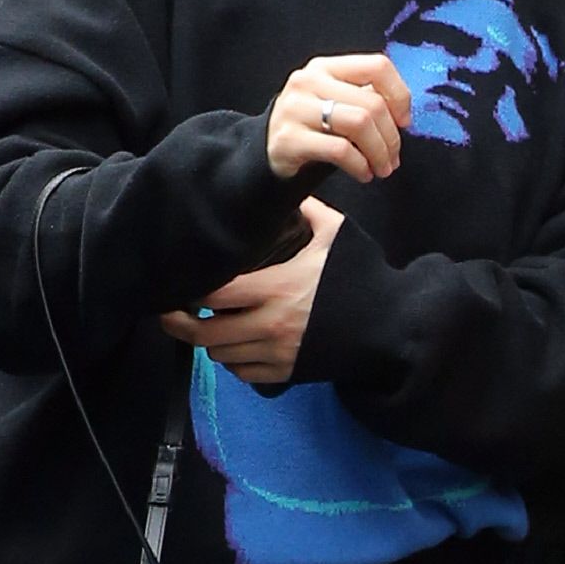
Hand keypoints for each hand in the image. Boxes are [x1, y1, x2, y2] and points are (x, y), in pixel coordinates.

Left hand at [160, 198, 344, 384]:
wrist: (391, 325)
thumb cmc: (362, 276)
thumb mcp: (338, 235)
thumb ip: (311, 212)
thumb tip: (290, 189)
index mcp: (277, 287)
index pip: (216, 294)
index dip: (194, 292)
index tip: (186, 284)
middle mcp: (270, 324)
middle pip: (205, 334)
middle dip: (182, 325)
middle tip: (173, 314)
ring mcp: (277, 352)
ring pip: (220, 356)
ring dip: (211, 342)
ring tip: (211, 326)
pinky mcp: (286, 373)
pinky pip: (242, 373)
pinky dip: (233, 361)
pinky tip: (237, 345)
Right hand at [266, 54, 412, 181]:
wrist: (270, 151)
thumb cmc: (314, 127)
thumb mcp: (338, 102)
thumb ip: (366, 98)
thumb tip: (403, 115)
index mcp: (326, 67)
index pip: (377, 66)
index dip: (399, 95)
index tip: (404, 121)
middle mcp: (308, 81)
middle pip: (372, 103)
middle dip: (391, 136)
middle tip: (394, 158)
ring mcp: (295, 108)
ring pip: (359, 124)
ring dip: (379, 152)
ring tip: (382, 168)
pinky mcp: (288, 138)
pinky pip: (340, 150)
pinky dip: (361, 166)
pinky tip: (364, 174)